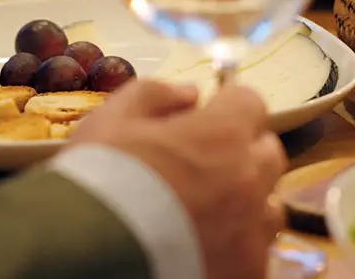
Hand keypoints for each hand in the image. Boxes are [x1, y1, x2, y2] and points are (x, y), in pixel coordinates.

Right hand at [69, 80, 286, 278]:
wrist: (85, 252)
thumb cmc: (98, 180)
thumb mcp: (112, 120)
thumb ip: (154, 94)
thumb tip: (189, 93)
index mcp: (223, 134)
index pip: (251, 102)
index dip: (228, 106)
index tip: (208, 115)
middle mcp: (249, 179)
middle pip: (267, 153)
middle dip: (243, 150)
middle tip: (206, 162)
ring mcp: (251, 230)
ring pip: (270, 207)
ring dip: (249, 202)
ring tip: (212, 211)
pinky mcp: (245, 271)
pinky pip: (258, 252)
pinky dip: (239, 247)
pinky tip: (208, 247)